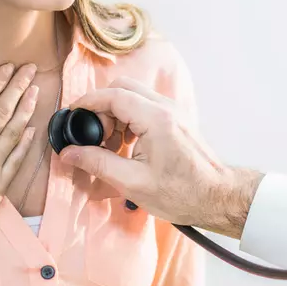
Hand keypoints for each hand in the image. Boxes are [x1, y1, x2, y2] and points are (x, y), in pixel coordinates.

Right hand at [0, 63, 37, 247]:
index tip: (9, 68)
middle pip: (2, 111)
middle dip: (17, 87)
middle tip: (30, 69)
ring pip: (13, 131)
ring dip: (25, 109)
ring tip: (36, 92)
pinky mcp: (0, 184)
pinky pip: (16, 159)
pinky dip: (26, 143)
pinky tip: (33, 130)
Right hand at [59, 78, 262, 237]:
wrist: (218, 197)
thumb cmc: (181, 194)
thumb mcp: (132, 183)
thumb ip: (97, 164)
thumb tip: (68, 153)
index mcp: (156, 119)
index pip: (113, 95)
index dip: (88, 102)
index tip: (72, 116)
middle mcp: (166, 107)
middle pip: (122, 87)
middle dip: (101, 107)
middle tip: (94, 136)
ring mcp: (173, 111)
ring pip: (133, 95)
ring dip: (115, 114)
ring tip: (109, 145)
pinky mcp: (175, 118)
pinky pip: (144, 106)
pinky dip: (128, 118)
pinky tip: (125, 145)